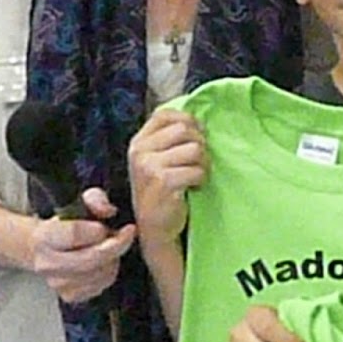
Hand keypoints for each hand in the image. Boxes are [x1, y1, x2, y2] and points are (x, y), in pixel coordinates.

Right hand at [28, 186, 134, 303]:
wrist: (45, 248)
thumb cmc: (66, 224)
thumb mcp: (80, 202)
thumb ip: (96, 199)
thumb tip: (109, 211)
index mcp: (44, 236)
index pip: (74, 234)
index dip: (98, 229)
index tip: (108, 225)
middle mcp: (46, 263)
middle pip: (91, 259)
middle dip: (115, 245)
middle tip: (124, 235)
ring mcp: (57, 283)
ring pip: (100, 273)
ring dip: (113, 258)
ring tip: (108, 247)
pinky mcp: (70, 295)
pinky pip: (101, 285)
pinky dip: (109, 272)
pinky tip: (104, 262)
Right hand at [128, 109, 206, 245]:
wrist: (155, 228)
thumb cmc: (163, 191)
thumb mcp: (158, 160)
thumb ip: (170, 139)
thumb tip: (200, 121)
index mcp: (139, 141)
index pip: (166, 114)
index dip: (188, 122)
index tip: (196, 138)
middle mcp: (140, 150)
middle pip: (184, 128)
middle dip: (200, 144)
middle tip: (198, 162)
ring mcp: (149, 166)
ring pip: (195, 148)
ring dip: (203, 164)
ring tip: (196, 176)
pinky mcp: (163, 181)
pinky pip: (197, 170)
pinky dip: (201, 179)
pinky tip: (193, 187)